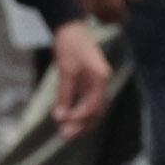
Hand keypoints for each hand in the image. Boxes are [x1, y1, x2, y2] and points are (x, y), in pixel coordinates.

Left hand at [50, 22, 114, 141]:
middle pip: (97, 110)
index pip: (93, 105)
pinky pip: (88, 102)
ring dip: (82, 121)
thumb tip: (60, 116)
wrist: (71, 28)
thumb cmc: (70, 45)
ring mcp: (98, 82)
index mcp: (101, 78)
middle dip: (82, 125)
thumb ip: (65, 95)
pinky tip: (69, 119)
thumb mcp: (65, 71)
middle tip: (66, 137)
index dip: (79, 117)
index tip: (64, 123)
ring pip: (94, 108)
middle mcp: (103, 82)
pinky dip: (79, 112)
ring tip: (66, 133)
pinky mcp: (90, 82)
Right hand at [63, 0, 139, 26]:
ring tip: (106, 11)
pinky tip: (94, 0)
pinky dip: (85, 2)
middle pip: (96, 10)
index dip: (119, 16)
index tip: (125, 19)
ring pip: (84, 6)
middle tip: (116, 18)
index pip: (111, 5)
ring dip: (96, 12)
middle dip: (107, 17)